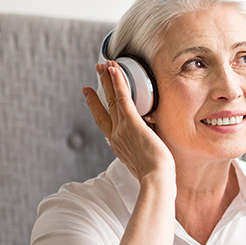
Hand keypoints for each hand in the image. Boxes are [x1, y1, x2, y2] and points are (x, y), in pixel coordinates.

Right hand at [83, 61, 174, 182]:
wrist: (155, 179)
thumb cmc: (155, 175)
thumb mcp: (143, 162)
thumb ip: (141, 150)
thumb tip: (150, 142)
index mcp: (118, 145)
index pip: (104, 121)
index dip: (95, 106)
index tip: (89, 94)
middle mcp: (116, 135)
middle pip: (105, 106)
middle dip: (101, 86)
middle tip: (96, 71)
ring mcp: (122, 129)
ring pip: (112, 99)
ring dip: (108, 80)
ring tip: (103, 65)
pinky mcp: (132, 123)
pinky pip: (122, 98)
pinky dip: (118, 83)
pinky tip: (115, 70)